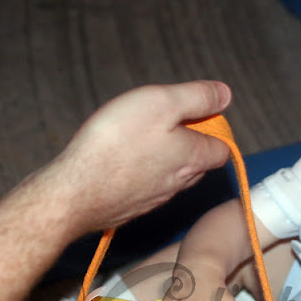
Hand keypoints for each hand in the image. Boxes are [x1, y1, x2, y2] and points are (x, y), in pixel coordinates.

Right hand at [43, 80, 232, 233]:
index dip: (216, 130)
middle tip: (168, 121)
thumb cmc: (117, 142)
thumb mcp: (162, 102)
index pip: (223, 149)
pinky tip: (123, 161)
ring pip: (173, 177)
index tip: (197, 113)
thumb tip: (225, 94)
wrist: (75, 191)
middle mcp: (180, 183)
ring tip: (144, 138)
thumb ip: (197, 97)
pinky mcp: (131, 207)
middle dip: (192, 143)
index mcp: (194, 158)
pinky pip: (147, 188)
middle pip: (199, 164)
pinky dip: (144, 173)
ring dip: (167, 158)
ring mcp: (155, 198)